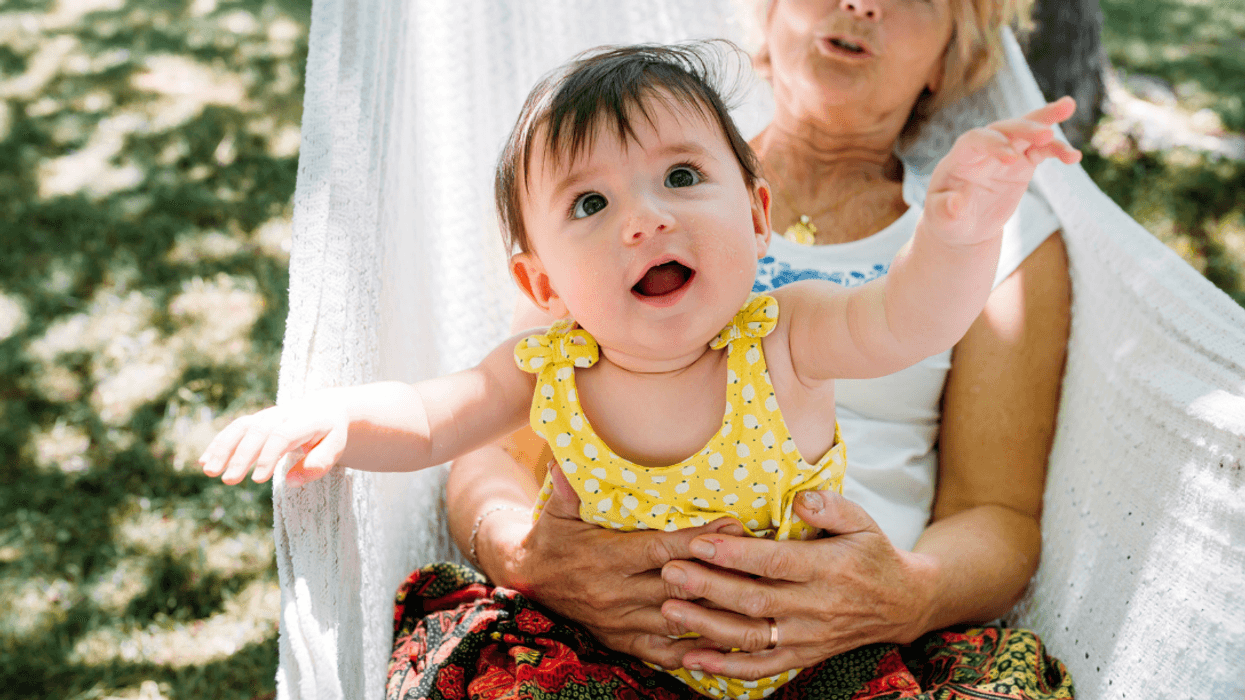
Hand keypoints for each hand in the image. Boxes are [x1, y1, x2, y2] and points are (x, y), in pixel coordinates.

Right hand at [199, 396, 348, 485]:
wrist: (325, 407)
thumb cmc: (330, 433)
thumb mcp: (335, 447)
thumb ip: (318, 464)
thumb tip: (291, 482)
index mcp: (306, 419)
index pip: (282, 435)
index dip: (269, 456)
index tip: (258, 479)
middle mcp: (283, 414)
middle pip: (258, 432)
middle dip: (241, 456)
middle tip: (229, 480)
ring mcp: (267, 415)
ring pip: (241, 427)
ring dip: (223, 448)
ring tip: (209, 471)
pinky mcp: (256, 420)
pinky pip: (234, 429)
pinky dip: (218, 444)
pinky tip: (204, 462)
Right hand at [503, 464, 745, 667]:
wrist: (528, 583)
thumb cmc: (552, 538)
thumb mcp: (557, 511)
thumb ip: (569, 487)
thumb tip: (564, 457)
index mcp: (607, 559)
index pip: (660, 549)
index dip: (698, 539)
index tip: (733, 524)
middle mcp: (616, 594)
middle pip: (679, 586)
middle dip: (721, 573)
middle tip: (761, 560)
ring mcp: (621, 623)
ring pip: (679, 621)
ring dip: (717, 612)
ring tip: (756, 599)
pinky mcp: (623, 643)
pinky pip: (665, 652)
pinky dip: (697, 649)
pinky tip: (727, 640)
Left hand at [658, 490, 937, 679]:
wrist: (903, 603)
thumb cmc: (872, 553)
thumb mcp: (862, 520)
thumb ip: (830, 507)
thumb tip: (799, 499)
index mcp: (829, 568)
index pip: (775, 563)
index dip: (735, 554)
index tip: (698, 542)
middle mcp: (816, 607)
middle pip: (755, 600)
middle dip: (708, 587)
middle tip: (669, 572)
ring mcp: (808, 637)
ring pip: (751, 636)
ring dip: (707, 626)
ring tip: (669, 610)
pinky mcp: (803, 655)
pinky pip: (761, 667)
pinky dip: (726, 668)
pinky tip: (692, 658)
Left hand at [925, 97, 1081, 245]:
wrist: (964, 225)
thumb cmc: (946, 219)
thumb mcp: (941, 219)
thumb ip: (944, 211)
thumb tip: (955, 205)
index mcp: (960, 158)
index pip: (976, 139)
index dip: (994, 144)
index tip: (1013, 159)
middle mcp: (983, 150)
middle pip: (1004, 128)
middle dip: (1025, 127)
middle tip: (1047, 133)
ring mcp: (1005, 154)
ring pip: (1026, 132)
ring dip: (1046, 121)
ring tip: (1069, 108)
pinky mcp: (1022, 164)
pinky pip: (1041, 151)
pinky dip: (1057, 150)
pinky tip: (1073, 157)